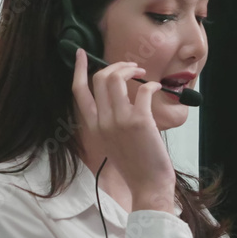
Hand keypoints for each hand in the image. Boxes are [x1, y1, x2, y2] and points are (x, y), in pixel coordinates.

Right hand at [70, 48, 175, 211]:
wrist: (147, 184)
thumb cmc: (134, 163)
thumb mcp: (110, 141)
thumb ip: (108, 120)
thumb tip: (118, 95)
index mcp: (93, 126)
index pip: (78, 91)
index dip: (78, 69)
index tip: (81, 53)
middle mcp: (102, 121)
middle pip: (100, 78)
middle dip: (116, 65)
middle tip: (131, 67)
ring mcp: (120, 121)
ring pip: (116, 79)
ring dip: (131, 69)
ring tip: (143, 73)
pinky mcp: (140, 121)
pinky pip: (143, 91)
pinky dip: (152, 86)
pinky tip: (157, 89)